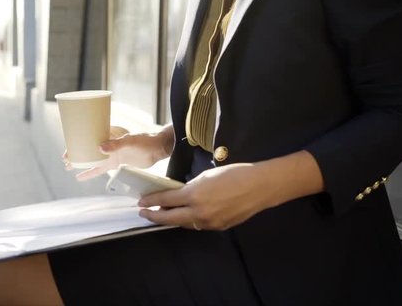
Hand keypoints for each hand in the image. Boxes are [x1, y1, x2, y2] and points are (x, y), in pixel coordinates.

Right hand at [64, 125, 173, 180]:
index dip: (76, 143)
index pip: (88, 136)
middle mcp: (108, 142)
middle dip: (75, 153)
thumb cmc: (146, 140)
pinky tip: (80, 177)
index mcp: (109, 132)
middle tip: (64, 161)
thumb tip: (100, 148)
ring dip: (80, 163)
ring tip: (67, 167)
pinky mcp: (116, 161)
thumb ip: (116, 144)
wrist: (159, 149)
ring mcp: (111, 152)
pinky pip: (100, 167)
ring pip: (91, 158)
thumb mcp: (130, 141)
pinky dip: (90, 172)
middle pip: (87, 147)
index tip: (67, 150)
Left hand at [138, 163, 265, 230]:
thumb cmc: (234, 174)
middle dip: (155, 216)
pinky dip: (190, 220)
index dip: (152, 201)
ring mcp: (209, 223)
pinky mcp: (219, 227)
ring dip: (173, 219)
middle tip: (144, 214)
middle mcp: (199, 212)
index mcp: (195, 195)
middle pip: (170, 219)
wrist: (260, 186)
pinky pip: (199, 225)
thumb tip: (178, 194)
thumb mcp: (206, 176)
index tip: (142, 202)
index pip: (166, 200)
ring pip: (185, 224)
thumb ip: (190, 187)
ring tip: (164, 213)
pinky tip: (187, 215)